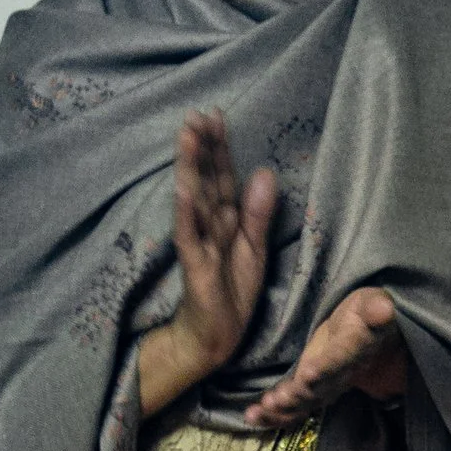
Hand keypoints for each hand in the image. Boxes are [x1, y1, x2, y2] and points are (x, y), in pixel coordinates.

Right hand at [137, 111, 277, 418]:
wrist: (214, 339)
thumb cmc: (231, 296)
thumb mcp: (254, 250)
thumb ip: (259, 213)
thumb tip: (265, 172)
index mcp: (226, 221)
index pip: (222, 177)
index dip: (220, 147)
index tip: (216, 114)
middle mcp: (209, 226)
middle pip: (206, 179)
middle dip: (202, 146)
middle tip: (197, 112)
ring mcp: (199, 243)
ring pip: (194, 198)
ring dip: (191, 167)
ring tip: (188, 134)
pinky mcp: (194, 265)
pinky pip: (189, 234)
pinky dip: (187, 209)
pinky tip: (185, 186)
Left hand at [250, 284, 410, 431]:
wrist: (373, 338)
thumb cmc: (367, 313)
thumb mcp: (373, 304)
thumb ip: (377, 309)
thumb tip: (385, 308)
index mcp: (357, 348)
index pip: (343, 358)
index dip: (327, 367)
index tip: (309, 374)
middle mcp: (342, 373)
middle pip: (322, 388)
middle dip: (298, 396)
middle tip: (276, 400)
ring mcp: (326, 386)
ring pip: (306, 402)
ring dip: (283, 409)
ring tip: (260, 411)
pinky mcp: (311, 391)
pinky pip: (294, 407)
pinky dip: (273, 414)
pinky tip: (251, 417)